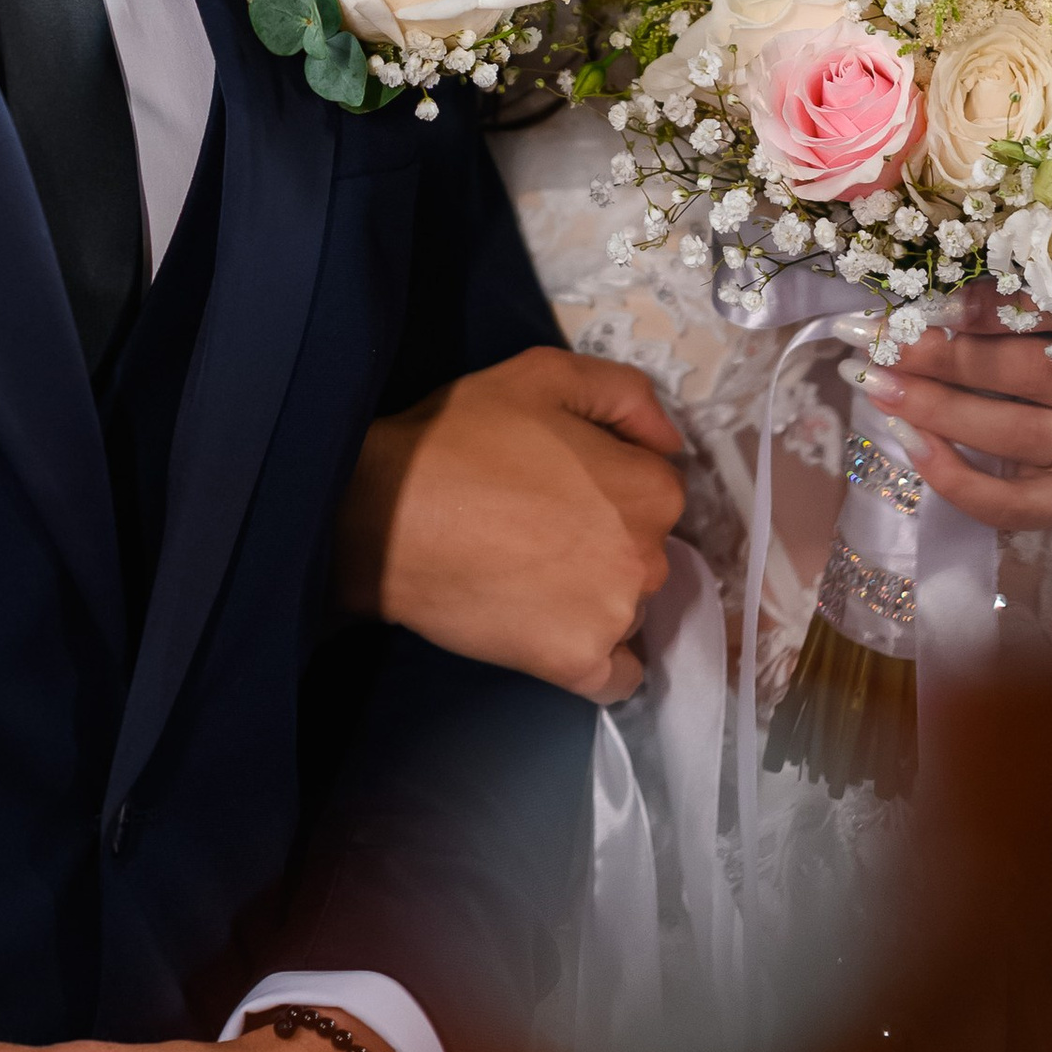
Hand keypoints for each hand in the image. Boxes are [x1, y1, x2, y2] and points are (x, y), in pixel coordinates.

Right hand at [334, 344, 684, 700]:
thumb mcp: (543, 375)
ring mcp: (614, 619)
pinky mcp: (576, 667)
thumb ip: (626, 394)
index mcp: (651, 488)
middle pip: (645, 550)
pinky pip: (620, 675)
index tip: (560, 481)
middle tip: (537, 525)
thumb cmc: (460, 438)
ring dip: (597, 595)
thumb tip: (669, 442)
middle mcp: (648, 558)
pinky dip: (600, 659)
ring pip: (629, 607)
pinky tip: (557, 631)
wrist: (383, 515)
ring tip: (527, 573)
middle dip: (606, 539)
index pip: (655, 489)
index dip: (608, 480)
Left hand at [858, 266, 1051, 526]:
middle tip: (886, 338)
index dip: (1003, 304)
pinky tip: (911, 452)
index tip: (947, 291)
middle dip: (954, 358)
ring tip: (879, 384)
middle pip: (1034, 379)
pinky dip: (962, 486)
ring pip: (1017, 442)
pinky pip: (1018, 509)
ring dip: (942, 414)